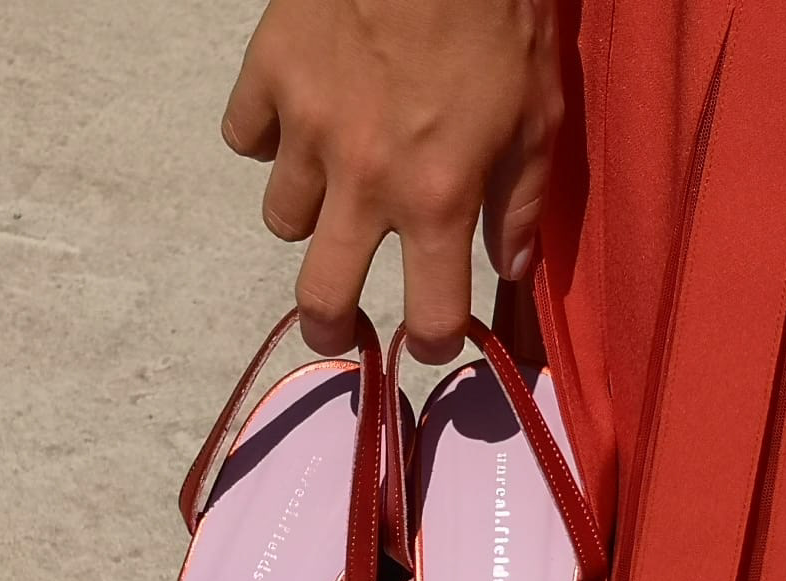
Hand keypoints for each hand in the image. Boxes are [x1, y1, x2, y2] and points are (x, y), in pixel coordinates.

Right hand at [222, 0, 561, 363]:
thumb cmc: (501, 14)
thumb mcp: (539, 114)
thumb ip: (521, 203)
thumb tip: (510, 273)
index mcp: (438, 196)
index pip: (429, 315)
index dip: (435, 342)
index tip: (435, 338)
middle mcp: (365, 180)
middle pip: (322, 297)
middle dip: (328, 327)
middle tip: (336, 324)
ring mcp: (307, 130)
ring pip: (283, 218)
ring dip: (310, 211)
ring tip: (336, 179)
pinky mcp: (267, 77)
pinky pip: (246, 137)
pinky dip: (268, 137)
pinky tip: (299, 116)